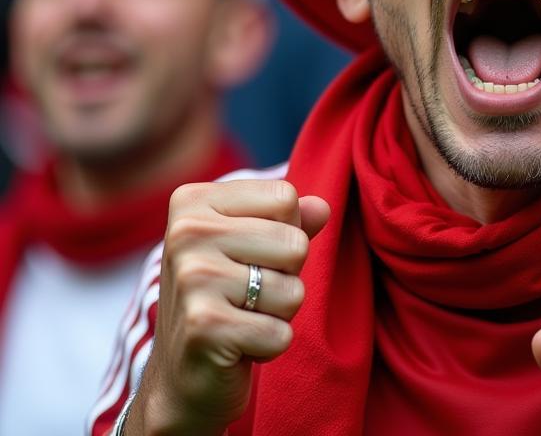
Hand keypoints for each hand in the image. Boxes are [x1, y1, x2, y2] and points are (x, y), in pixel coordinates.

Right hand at [128, 179, 329, 434]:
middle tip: (249, 294)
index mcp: (194, 201)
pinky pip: (280, 333)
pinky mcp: (203, 326)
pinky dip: (269, 346)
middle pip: (295, 243)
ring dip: (279, 313)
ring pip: (293, 290)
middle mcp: (186, 232)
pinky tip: (237, 346)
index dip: (285, 232)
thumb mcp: (255, 246)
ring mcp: (191, 278)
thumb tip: (322, 207)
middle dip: (286, 276)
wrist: (182, 377)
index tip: (250, 255)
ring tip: (243, 317)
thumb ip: (291, 220)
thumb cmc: (227, 297)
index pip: (284, 197)